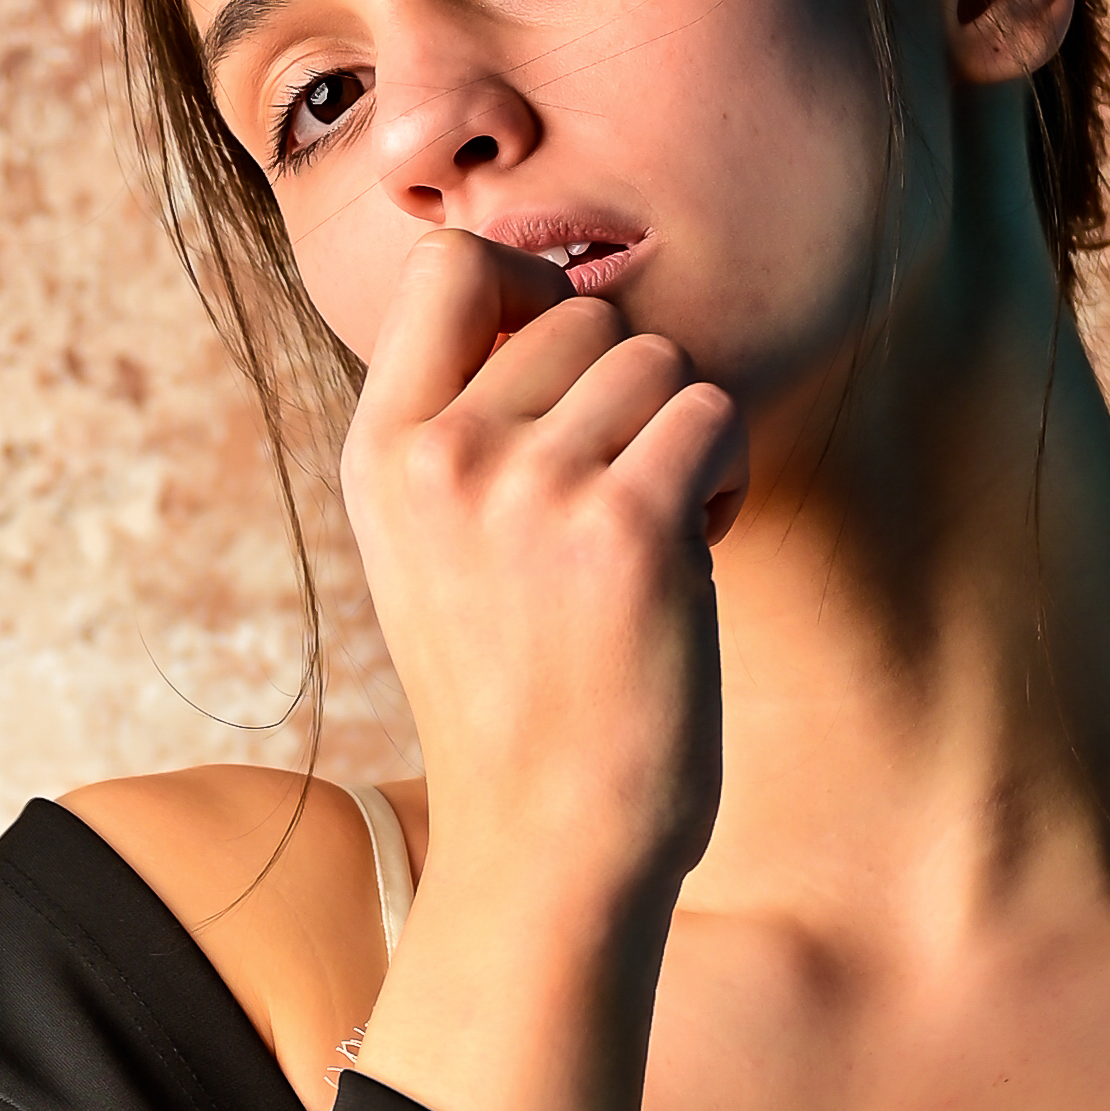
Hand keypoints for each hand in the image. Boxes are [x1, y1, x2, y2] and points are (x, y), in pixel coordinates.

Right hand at [328, 234, 748, 1110]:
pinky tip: (694, 553)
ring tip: (653, 538)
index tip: (569, 356)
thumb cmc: (513, 700)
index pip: (452, 264)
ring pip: (658, 362)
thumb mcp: (432, 551)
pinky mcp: (628, 526)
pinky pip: (712, 414)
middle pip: (584, 313)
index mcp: (384, 452)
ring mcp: (532, 486)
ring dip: (682, 435)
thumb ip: (461, 428)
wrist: (546, 846)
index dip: (532, 280)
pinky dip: (725, 474)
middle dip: (627, 391)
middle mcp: (445, 455)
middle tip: (621, 499)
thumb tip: (541, 293)